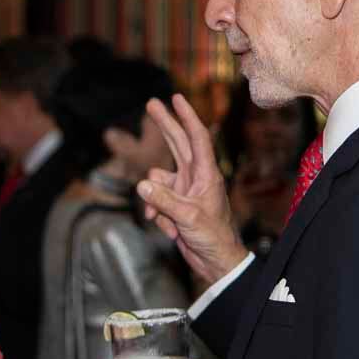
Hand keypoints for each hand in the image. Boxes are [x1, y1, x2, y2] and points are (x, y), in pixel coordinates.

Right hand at [139, 95, 247, 282]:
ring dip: (156, 200)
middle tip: (151, 102)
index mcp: (206, 174)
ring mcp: (184, 190)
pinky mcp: (175, 204)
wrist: (216, 261)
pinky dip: (156, 213)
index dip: (187, 116)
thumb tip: (142, 184)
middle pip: (177, 144)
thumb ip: (163, 200)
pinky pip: (155, 199)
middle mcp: (195, 177)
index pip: (197, 138)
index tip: (177, 97)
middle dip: (164, 125)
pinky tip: (169, 229)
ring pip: (157, 180)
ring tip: (169, 220)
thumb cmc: (213, 237)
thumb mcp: (188, 217)